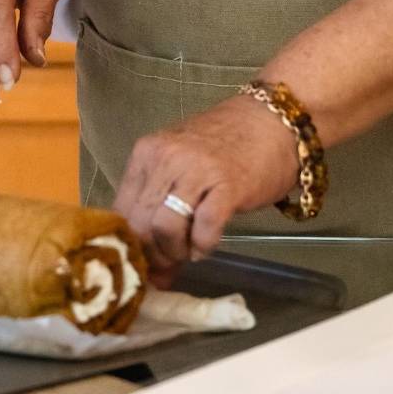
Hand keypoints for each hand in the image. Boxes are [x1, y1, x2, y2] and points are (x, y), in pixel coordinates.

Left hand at [113, 95, 298, 286]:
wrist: (271, 121)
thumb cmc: (224, 146)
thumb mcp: (180, 167)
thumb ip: (159, 208)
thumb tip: (152, 272)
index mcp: (146, 153)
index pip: (121, 211)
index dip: (130, 245)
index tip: (144, 262)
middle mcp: (164, 158)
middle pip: (139, 224)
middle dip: (153, 255)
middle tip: (170, 262)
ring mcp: (195, 170)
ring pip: (164, 228)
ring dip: (176, 251)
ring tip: (189, 250)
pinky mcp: (227, 186)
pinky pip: (204, 229)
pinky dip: (203, 246)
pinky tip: (207, 244)